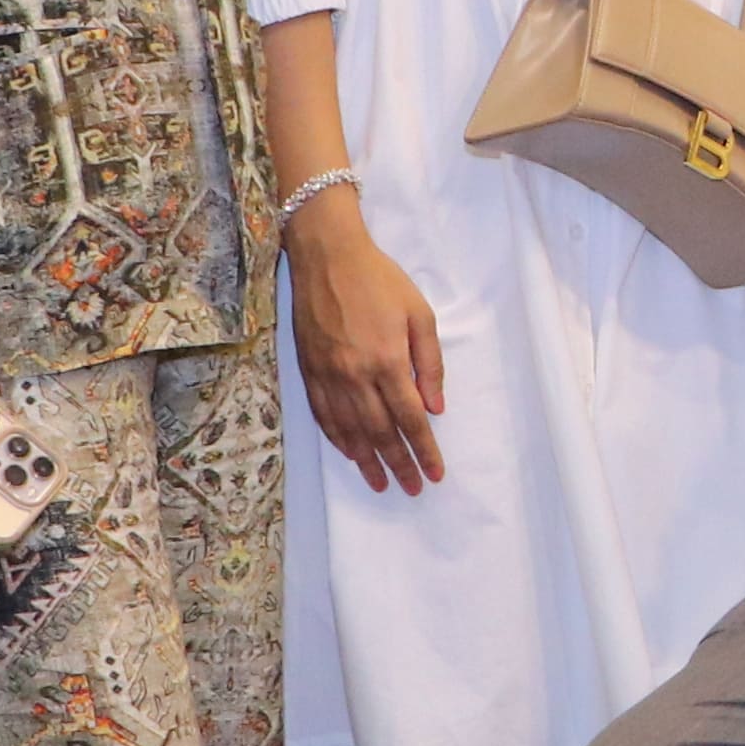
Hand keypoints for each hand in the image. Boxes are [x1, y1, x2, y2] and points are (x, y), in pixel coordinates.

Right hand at [282, 188, 451, 493]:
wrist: (327, 257)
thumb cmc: (380, 281)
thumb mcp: (420, 314)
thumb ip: (430, 364)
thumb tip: (435, 408)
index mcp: (388, 361)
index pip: (410, 418)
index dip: (424, 450)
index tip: (434, 473)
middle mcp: (356, 375)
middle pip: (380, 432)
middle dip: (398, 464)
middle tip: (410, 489)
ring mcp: (329, 375)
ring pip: (350, 430)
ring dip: (367, 461)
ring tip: (380, 483)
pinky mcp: (309, 370)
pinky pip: (324, 415)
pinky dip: (338, 439)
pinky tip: (350, 453)